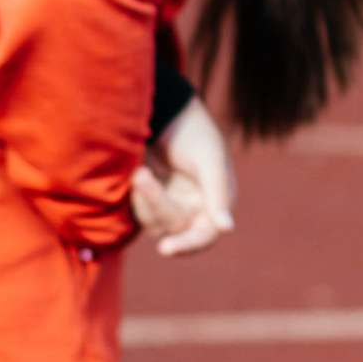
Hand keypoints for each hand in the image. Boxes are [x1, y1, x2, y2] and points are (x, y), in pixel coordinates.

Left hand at [131, 92, 236, 257]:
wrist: (163, 112)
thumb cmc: (192, 132)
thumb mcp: (208, 157)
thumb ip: (218, 191)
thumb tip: (226, 228)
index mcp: (216, 202)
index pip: (204, 235)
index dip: (187, 245)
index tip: (165, 248)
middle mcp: (195, 210)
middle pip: (174, 228)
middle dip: (157, 203)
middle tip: (142, 174)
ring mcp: (171, 207)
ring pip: (154, 224)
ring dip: (144, 201)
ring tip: (140, 169)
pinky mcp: (149, 202)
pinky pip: (140, 214)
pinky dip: (136, 199)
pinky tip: (137, 173)